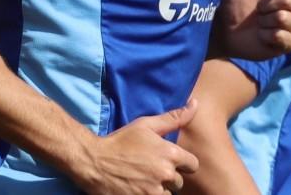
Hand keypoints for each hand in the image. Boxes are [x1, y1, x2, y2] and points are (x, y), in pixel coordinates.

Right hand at [73, 100, 199, 194]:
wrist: (94, 161)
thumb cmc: (120, 141)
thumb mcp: (145, 125)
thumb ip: (173, 118)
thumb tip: (195, 104)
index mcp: (170, 154)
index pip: (193, 165)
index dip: (182, 163)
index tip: (168, 161)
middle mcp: (166, 174)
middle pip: (179, 182)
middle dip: (167, 177)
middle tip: (149, 169)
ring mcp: (155, 191)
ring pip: (168, 194)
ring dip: (158, 188)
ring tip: (142, 179)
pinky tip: (137, 188)